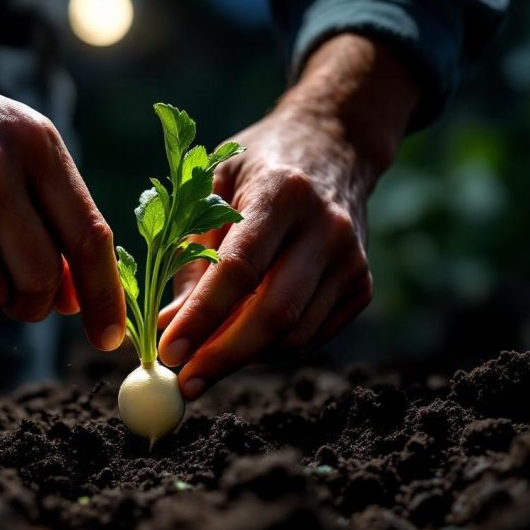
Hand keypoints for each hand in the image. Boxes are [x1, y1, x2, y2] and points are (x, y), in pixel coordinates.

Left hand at [157, 34, 418, 397]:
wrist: (333, 147)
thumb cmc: (254, 169)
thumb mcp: (210, 190)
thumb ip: (189, 256)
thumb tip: (167, 327)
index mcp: (282, 193)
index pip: (239, 269)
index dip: (201, 316)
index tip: (167, 351)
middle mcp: (326, 227)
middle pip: (273, 312)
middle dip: (223, 355)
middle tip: (185, 382)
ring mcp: (352, 259)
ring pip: (294, 334)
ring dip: (243, 358)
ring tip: (203, 362)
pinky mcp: (363, 285)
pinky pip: (310, 336)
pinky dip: (270, 351)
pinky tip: (239, 344)